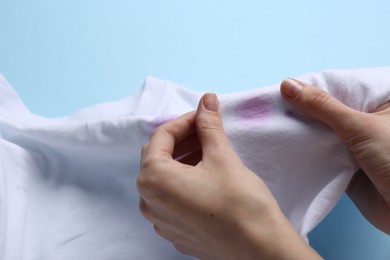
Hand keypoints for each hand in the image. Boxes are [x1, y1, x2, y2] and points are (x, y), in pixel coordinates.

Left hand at [137, 93, 320, 258]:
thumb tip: (206, 101)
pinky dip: (183, 182)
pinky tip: (206, 178)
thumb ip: (208, 125)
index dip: (184, 121)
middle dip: (181, 139)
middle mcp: (148, 202)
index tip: (203, 115)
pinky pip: (171, 199)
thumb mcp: (222, 156)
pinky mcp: (175, 232)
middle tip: (205, 131)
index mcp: (153, 179)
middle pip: (158, 157)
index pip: (161, 137)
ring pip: (164, 179)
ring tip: (208, 152)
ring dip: (182, 160)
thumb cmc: (240, 203)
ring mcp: (160, 221)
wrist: (259, 249)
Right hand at [281, 78, 389, 233]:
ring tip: (276, 123)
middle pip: (329, 107)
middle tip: (274, 106)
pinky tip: (288, 144)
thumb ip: (323, 106)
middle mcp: (368, 118)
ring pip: (323, 129)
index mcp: (381, 100)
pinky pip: (322, 151)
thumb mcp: (359, 126)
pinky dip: (308, 149)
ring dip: (304, 130)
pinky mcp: (347, 163)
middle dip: (305, 108)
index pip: (341, 84)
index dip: (313, 85)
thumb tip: (288, 85)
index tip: (285, 87)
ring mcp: (357, 142)